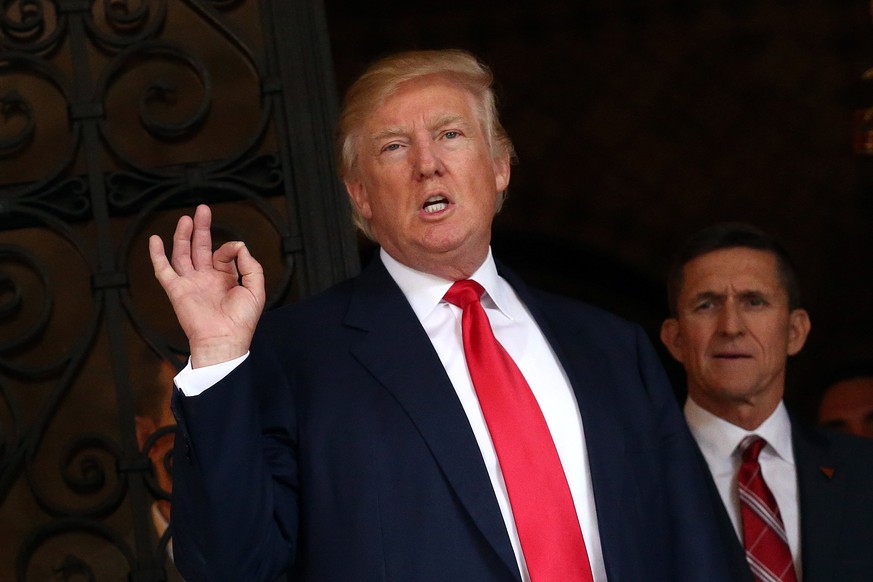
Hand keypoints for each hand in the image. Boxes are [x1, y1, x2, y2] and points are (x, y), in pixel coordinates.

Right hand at [149, 205, 265, 367]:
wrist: (224, 340)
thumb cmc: (242, 321)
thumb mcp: (255, 289)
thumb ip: (251, 266)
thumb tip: (240, 246)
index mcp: (225, 278)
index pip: (223, 253)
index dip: (229, 248)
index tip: (235, 250)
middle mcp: (206, 278)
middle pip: (200, 247)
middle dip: (201, 228)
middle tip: (202, 209)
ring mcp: (191, 283)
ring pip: (183, 254)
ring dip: (183, 236)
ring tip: (185, 219)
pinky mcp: (177, 290)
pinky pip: (164, 270)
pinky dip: (157, 255)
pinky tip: (155, 240)